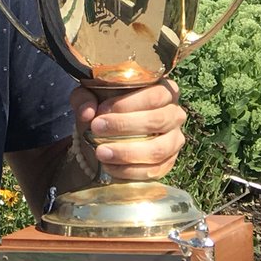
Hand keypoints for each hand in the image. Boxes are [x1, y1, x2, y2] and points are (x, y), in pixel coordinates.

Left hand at [70, 79, 185, 181]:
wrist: (107, 137)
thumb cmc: (104, 109)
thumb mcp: (89, 97)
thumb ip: (85, 99)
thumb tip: (87, 112)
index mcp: (163, 90)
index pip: (153, 95)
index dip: (127, 104)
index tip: (101, 110)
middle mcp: (175, 114)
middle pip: (157, 120)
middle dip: (124, 126)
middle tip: (96, 129)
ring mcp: (175, 140)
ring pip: (158, 149)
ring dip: (127, 152)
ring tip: (101, 152)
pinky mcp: (169, 163)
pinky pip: (154, 170)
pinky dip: (130, 170)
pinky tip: (109, 166)